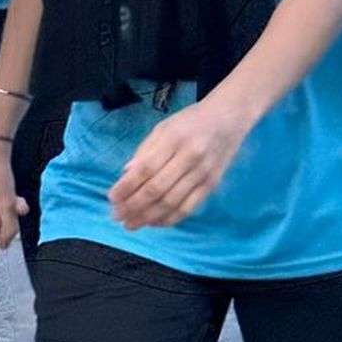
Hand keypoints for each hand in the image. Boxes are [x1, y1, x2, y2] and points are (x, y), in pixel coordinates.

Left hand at [109, 97, 250, 230]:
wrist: (230, 117)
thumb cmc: (192, 121)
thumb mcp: (164, 127)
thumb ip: (145, 151)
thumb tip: (125, 176)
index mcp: (175, 138)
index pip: (146, 168)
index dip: (127, 186)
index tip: (111, 198)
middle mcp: (190, 156)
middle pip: (157, 188)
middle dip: (133, 206)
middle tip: (117, 216)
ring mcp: (203, 172)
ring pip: (172, 202)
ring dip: (148, 217)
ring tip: (131, 224)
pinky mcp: (212, 184)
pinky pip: (189, 208)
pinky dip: (170, 219)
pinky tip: (155, 222)